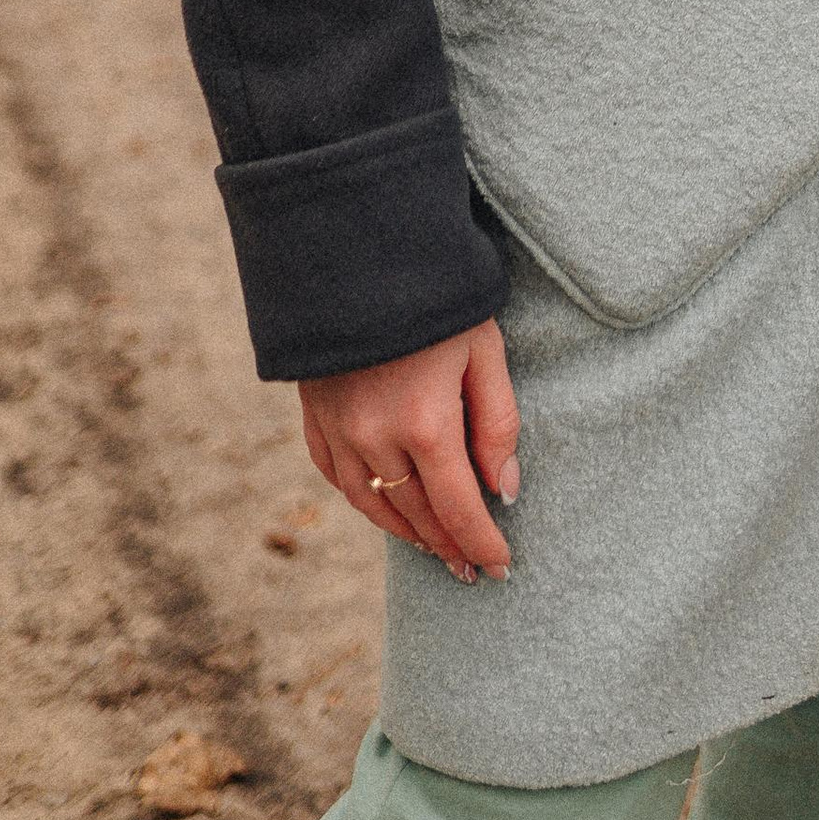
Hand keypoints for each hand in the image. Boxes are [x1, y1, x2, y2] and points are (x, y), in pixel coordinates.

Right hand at [299, 319, 518, 583]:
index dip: (482, 544)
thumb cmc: (436, 297)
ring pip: (374, 506)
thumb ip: (497, 422)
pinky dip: (366, 501)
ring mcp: (338, 433)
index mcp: (425, 423)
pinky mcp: (314, 419)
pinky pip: (339, 480)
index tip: (501, 567)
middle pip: (417, 516)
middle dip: (450, 547)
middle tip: (473, 569)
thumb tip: (504, 489)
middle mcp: (375, 439)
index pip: (459, 508)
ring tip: (437, 549)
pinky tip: (386, 508)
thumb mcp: (484, 349)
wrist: (354, 250)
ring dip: (408, 534)